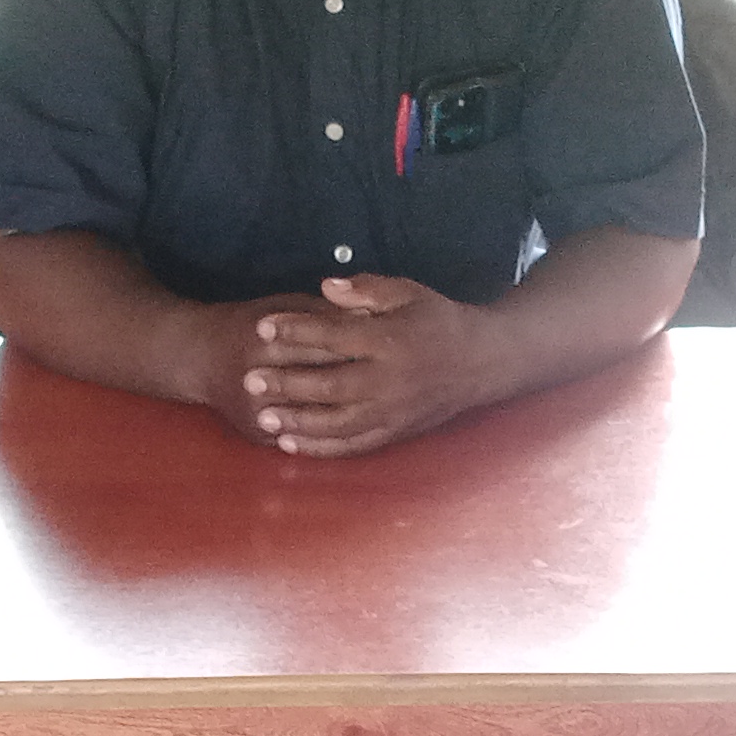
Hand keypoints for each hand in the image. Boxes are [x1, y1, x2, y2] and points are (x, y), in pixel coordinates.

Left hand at [220, 272, 510, 457]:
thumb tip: (323, 287)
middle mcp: (391, 380)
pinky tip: (292, 446)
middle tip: (251, 379)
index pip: (334, 335)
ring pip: (337, 422)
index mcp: (391, 340)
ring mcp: (394, 411)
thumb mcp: (408, 292)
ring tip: (264, 418)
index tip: (262, 326)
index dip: (296, 330)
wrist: (484, 361)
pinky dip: (322, 448)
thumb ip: (365, 290)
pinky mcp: (397, 432)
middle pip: (330, 384)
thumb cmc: (440, 320)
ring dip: (298, 422)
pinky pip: (354, 445)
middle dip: (287, 382)